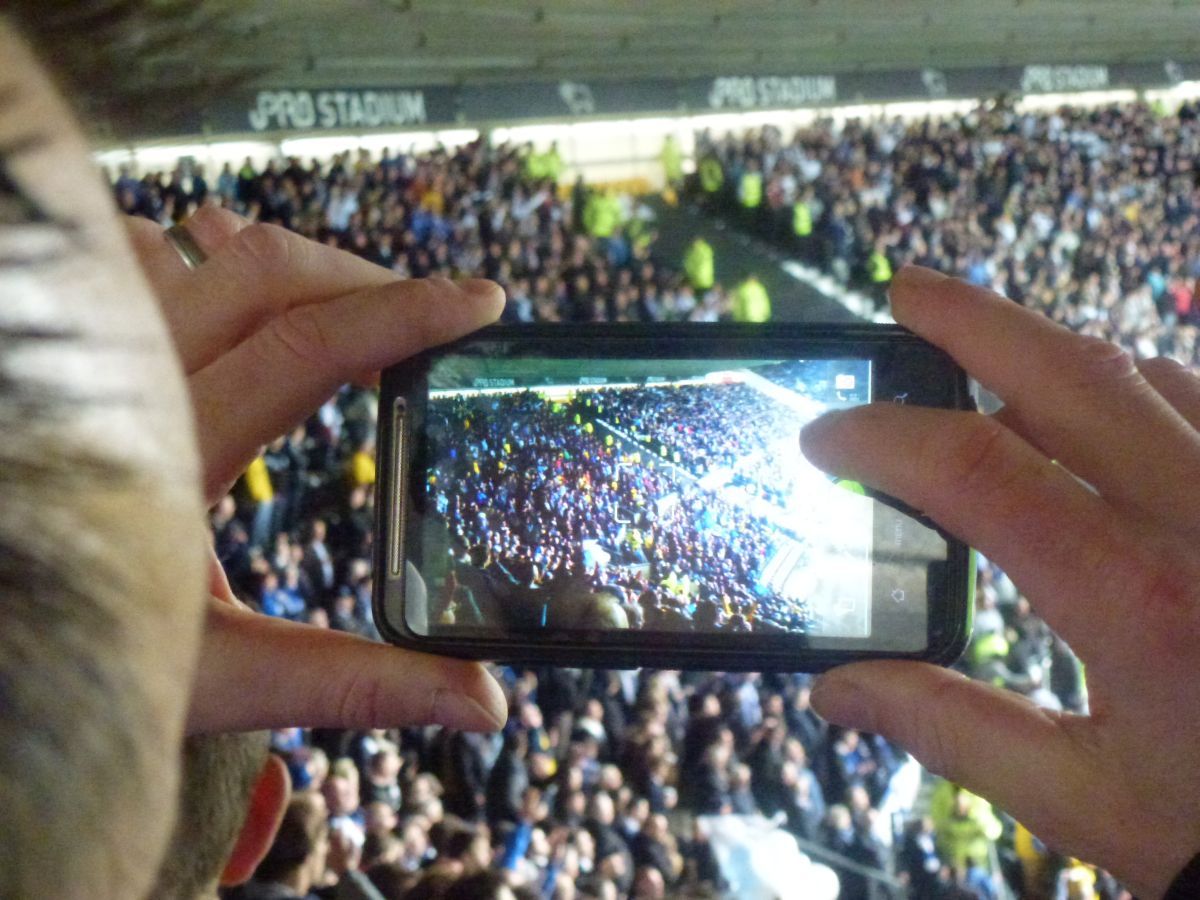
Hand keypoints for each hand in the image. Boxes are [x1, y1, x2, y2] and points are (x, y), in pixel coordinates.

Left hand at [126, 206, 507, 734]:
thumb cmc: (79, 658)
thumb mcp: (224, 676)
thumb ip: (355, 682)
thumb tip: (487, 705)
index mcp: (165, 455)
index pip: (304, 347)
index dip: (403, 315)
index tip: (482, 306)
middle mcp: (122, 379)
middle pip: (264, 269)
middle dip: (367, 280)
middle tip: (436, 316)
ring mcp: (90, 349)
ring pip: (203, 246)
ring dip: (294, 269)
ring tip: (359, 313)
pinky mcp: (75, 345)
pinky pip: (146, 255)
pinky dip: (217, 262)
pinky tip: (252, 305)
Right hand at [800, 265, 1199, 897]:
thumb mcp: (1087, 796)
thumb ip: (953, 729)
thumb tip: (836, 692)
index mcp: (1134, 593)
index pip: (978, 468)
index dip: (884, 438)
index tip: (826, 440)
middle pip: (1071, 373)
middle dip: (974, 321)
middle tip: (906, 294)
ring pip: (1146, 376)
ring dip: (1051, 354)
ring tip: (983, 354)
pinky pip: (1199, 404)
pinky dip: (1129, 387)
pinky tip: (1091, 409)